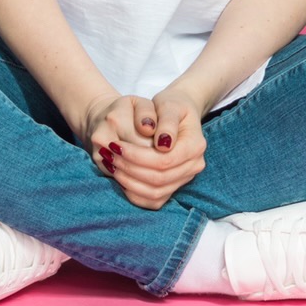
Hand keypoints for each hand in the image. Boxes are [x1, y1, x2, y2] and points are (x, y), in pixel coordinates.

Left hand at [83, 86, 207, 209]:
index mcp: (195, 146)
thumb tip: (163, 144)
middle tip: (110, 154)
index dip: (137, 156)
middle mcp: (194, 165)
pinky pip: (154, 200)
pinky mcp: (174, 186)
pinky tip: (121, 178)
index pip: (164, 160)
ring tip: (113, 164)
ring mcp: (185, 178)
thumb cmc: (172, 105)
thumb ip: (167, 121)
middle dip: (130, 168)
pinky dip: (135, 193)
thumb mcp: (169, 104)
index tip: (116, 145)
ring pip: (156, 193)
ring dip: (130, 182)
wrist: (178, 113)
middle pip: (159, 179)